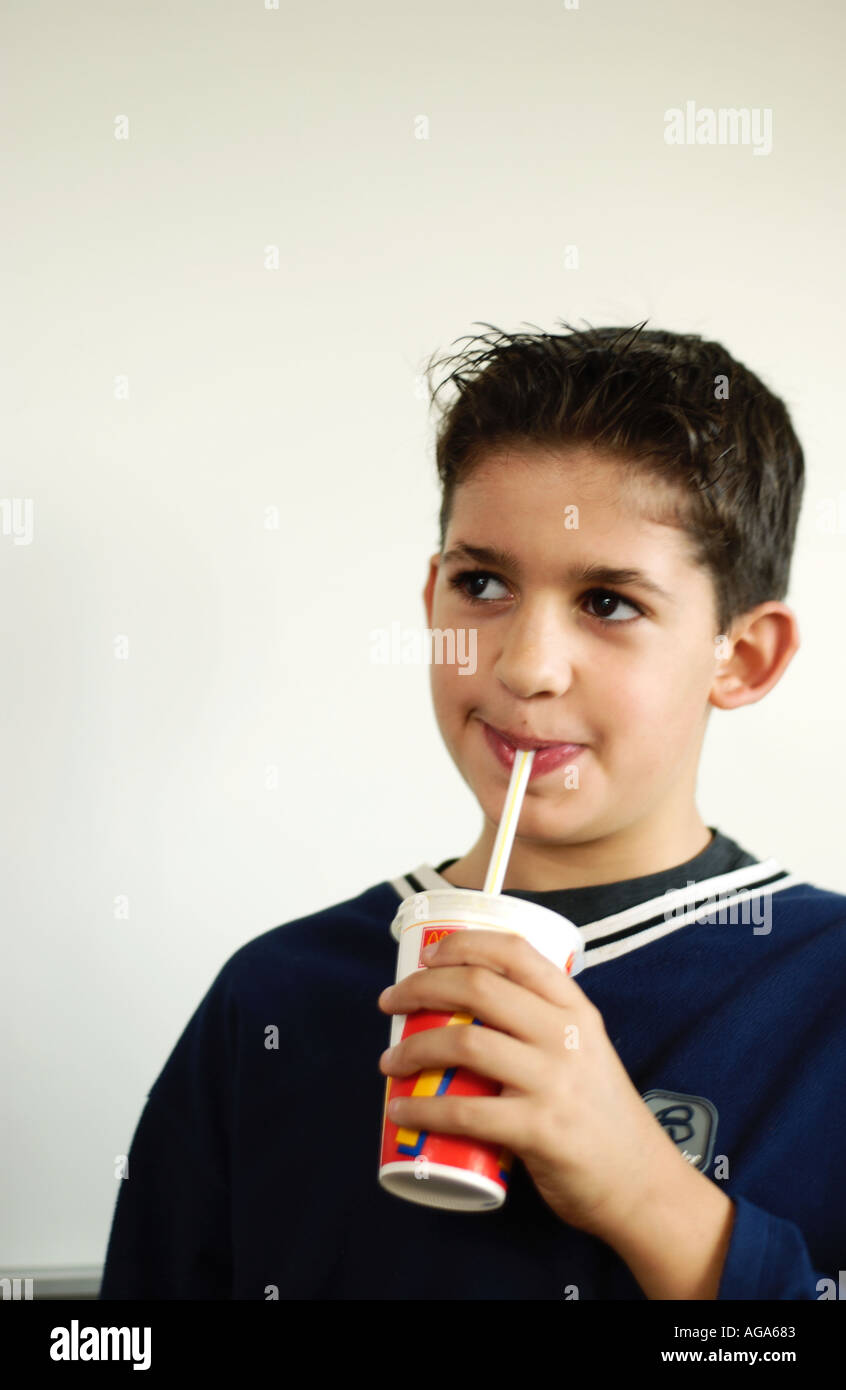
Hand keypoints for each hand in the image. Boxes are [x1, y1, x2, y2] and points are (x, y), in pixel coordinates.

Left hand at [377, 928, 680, 1244]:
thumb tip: (466, 1010)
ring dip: (412, 1049)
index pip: (515, 952)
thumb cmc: (600, 1116)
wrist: (641, 1183)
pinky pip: (466, 1112)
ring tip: (390, 1062)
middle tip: (390, 1002)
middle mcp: (566, 1035)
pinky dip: (423, 1110)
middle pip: (478, 988)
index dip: (463, 943)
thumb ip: (541, 1026)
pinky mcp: (540, 1130)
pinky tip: (401, 1112)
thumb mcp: (584, 1051)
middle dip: (420, 988)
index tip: (427, 955)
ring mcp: (554, 1081)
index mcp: (575, 1009)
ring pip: (465, 1044)